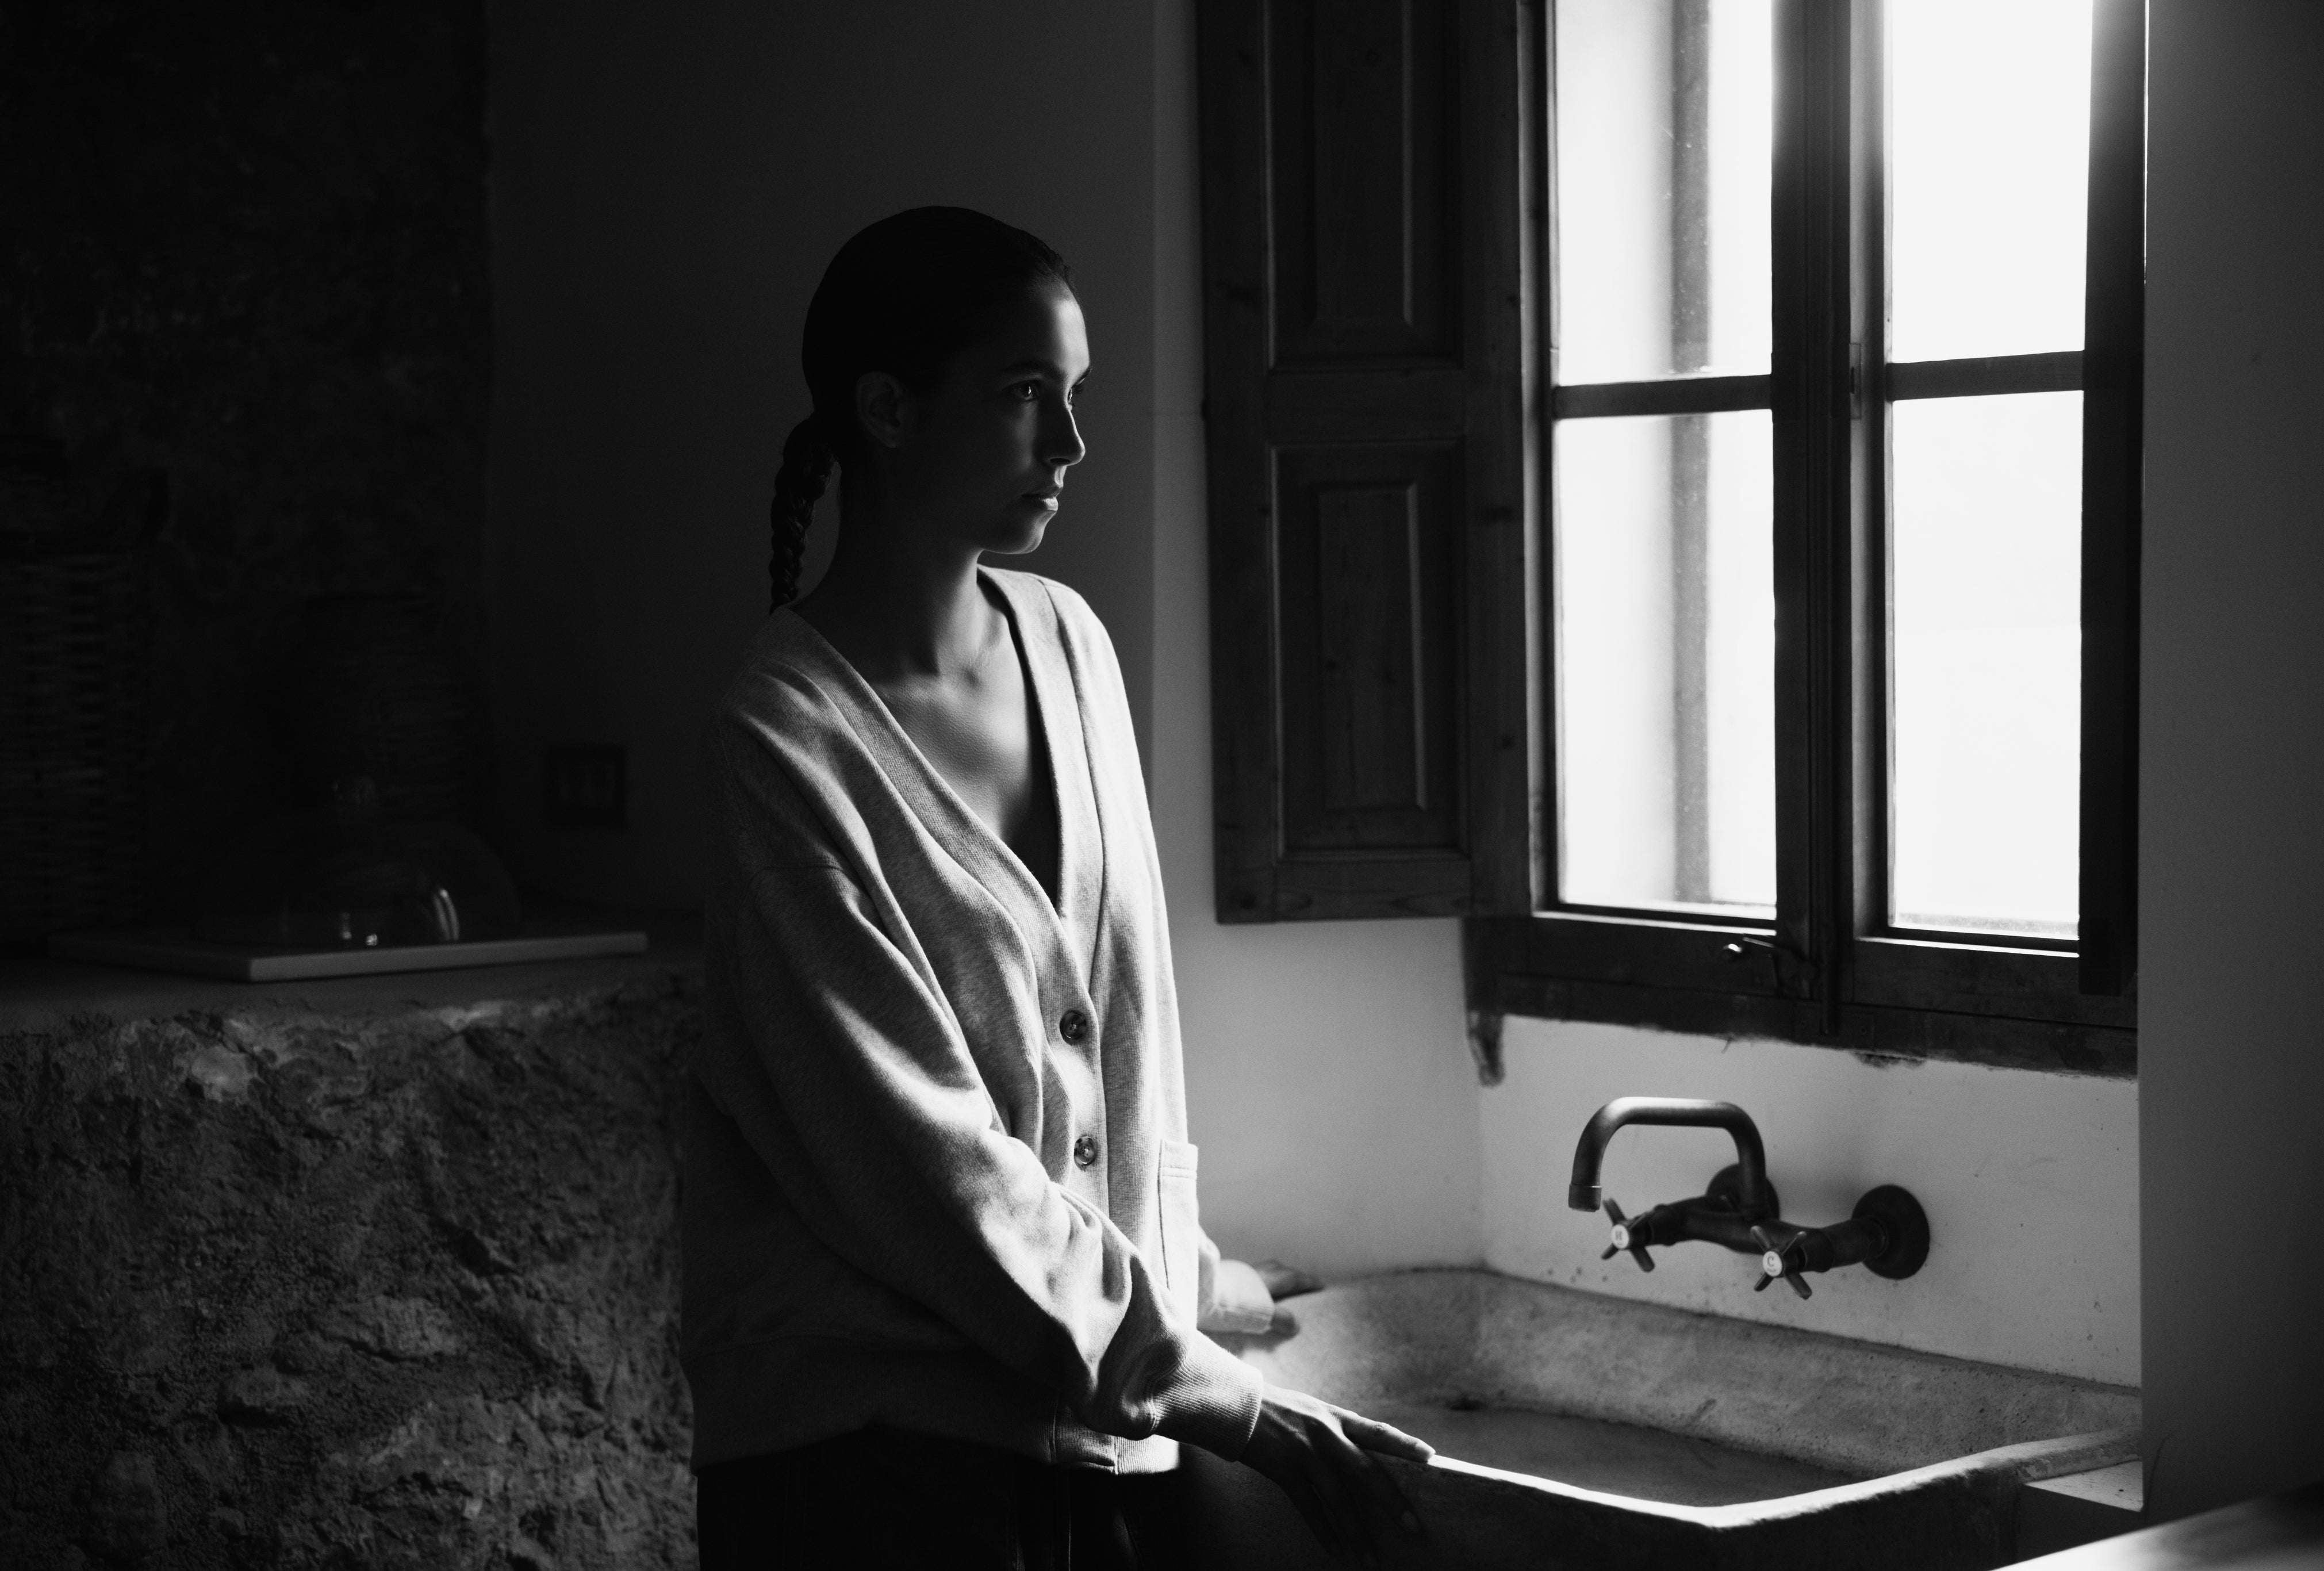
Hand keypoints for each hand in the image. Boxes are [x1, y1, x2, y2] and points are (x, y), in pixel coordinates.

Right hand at [1239, 1383, 1431, 1566]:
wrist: (1238, 1403)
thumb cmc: (1278, 1407)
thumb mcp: (1314, 1411)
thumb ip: (1338, 1431)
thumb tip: (1365, 1453)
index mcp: (1336, 1417)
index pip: (1378, 1431)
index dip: (1405, 1443)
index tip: (1430, 1456)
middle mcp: (1325, 1434)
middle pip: (1366, 1471)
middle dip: (1391, 1501)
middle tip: (1413, 1526)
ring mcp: (1305, 1453)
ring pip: (1338, 1499)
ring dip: (1355, 1532)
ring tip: (1370, 1558)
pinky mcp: (1283, 1469)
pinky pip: (1308, 1506)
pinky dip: (1322, 1529)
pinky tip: (1335, 1548)